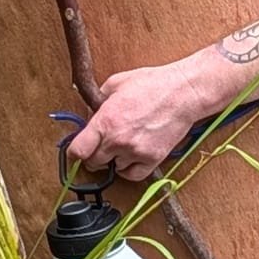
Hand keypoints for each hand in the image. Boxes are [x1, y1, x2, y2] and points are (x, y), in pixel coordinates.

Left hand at [67, 61, 208, 182]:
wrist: (184, 92)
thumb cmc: (153, 84)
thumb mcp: (115, 83)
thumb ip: (96, 103)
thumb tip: (89, 118)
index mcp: (105, 121)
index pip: (78, 151)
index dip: (74, 153)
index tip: (76, 152)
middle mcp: (118, 140)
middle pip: (93, 162)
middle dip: (93, 154)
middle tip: (100, 146)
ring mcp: (136, 152)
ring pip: (113, 168)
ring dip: (114, 159)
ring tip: (123, 143)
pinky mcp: (152, 159)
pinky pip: (132, 175)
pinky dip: (129, 169)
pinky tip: (131, 157)